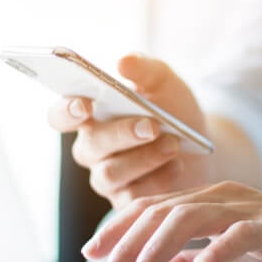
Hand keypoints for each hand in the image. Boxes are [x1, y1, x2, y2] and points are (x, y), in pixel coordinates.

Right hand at [47, 54, 212, 209]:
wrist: (200, 145)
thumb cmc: (173, 108)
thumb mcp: (163, 82)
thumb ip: (144, 68)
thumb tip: (122, 61)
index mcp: (91, 115)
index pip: (60, 116)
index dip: (66, 112)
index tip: (85, 104)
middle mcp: (92, 148)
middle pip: (90, 146)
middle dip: (121, 134)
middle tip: (152, 125)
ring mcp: (107, 176)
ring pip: (110, 173)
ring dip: (145, 157)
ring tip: (173, 143)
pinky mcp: (126, 200)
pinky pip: (133, 196)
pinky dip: (159, 179)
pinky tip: (177, 164)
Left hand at [82, 181, 261, 261]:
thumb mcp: (222, 259)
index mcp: (205, 202)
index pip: (152, 208)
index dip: (120, 227)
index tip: (93, 251)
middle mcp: (219, 198)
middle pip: (162, 212)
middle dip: (128, 244)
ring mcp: (245, 208)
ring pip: (190, 218)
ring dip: (159, 249)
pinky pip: (243, 233)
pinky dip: (220, 247)